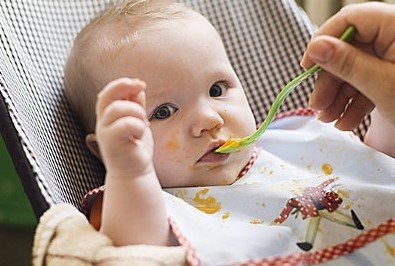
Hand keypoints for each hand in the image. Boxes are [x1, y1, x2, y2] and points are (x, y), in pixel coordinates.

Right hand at [95, 77, 153, 176]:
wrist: (134, 173)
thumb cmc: (136, 147)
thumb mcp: (139, 122)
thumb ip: (136, 106)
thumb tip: (139, 89)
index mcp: (108, 116)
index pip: (108, 93)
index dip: (122, 84)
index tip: (140, 83)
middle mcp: (103, 123)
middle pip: (106, 96)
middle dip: (124, 87)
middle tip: (141, 85)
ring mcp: (105, 133)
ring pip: (118, 109)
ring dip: (136, 112)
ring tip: (144, 124)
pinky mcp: (111, 143)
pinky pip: (125, 124)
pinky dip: (138, 126)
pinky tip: (140, 134)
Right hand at [301, 2, 394, 129]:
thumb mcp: (383, 85)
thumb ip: (347, 64)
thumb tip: (315, 48)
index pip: (349, 20)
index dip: (323, 42)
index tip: (306, 67)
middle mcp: (393, 38)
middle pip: (347, 49)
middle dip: (330, 81)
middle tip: (318, 106)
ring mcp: (392, 57)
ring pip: (353, 69)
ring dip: (337, 97)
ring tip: (330, 119)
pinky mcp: (392, 75)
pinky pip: (366, 82)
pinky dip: (353, 102)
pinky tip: (346, 121)